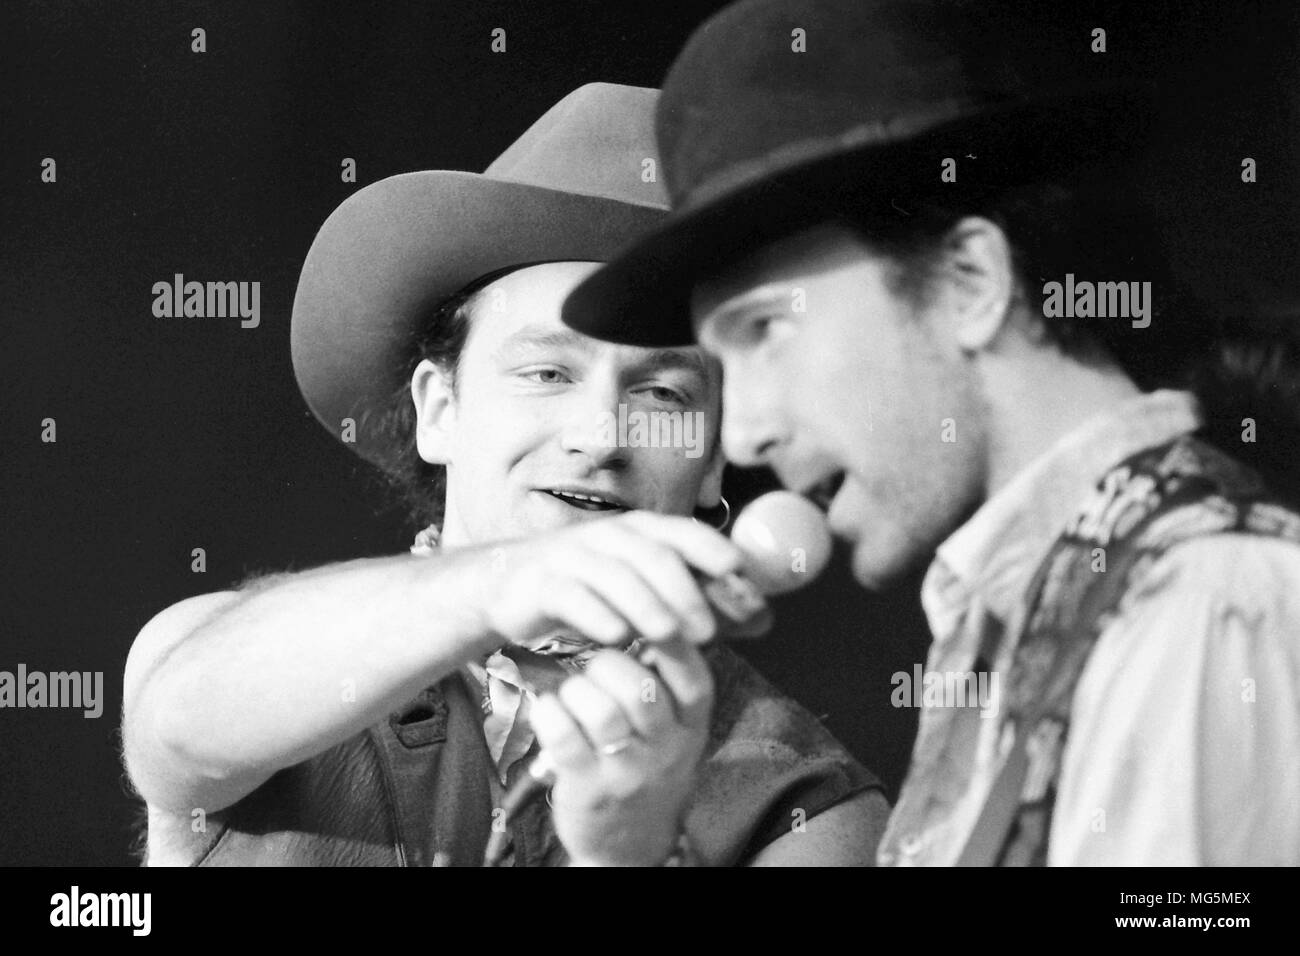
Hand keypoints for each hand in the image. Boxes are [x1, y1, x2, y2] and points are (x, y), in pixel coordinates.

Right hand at [471, 511, 755, 649]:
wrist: (507, 589)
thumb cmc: (589, 593)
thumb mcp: (644, 592)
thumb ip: (699, 602)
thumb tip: (764, 617)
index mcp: (637, 532)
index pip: (680, 532)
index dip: (710, 547)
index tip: (738, 570)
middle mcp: (607, 537)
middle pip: (652, 556)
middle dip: (684, 592)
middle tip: (708, 630)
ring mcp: (571, 557)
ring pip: (615, 576)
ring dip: (646, 606)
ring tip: (669, 636)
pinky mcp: (540, 584)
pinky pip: (571, 596)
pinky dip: (595, 615)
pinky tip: (615, 638)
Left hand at [530, 638, 711, 865]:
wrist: (631, 847)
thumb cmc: (648, 770)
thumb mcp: (674, 733)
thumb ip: (666, 686)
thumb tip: (640, 614)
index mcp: (691, 729)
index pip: (693, 678)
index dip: (670, 642)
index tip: (644, 620)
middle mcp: (665, 751)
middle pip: (640, 689)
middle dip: (609, 664)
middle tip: (596, 666)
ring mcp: (627, 773)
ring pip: (602, 711)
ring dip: (578, 689)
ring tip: (573, 692)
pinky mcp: (587, 789)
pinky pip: (564, 738)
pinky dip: (550, 713)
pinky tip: (549, 711)